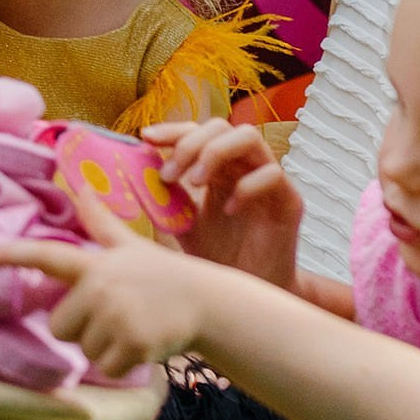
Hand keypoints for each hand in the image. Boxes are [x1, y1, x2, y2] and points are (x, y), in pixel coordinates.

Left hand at [0, 191, 209, 377]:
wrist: (207, 301)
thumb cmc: (161, 274)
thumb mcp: (129, 245)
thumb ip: (99, 220)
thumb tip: (80, 183)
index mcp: (95, 264)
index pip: (46, 255)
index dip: (11, 254)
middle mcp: (101, 287)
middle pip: (60, 325)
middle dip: (82, 328)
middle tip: (116, 315)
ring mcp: (117, 316)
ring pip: (84, 350)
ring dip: (106, 347)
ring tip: (133, 326)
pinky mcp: (133, 343)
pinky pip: (107, 367)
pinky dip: (123, 363)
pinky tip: (143, 343)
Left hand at [142, 120, 303, 289]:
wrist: (247, 293)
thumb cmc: (218, 259)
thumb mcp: (180, 224)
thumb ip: (162, 199)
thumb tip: (130, 174)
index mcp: (218, 168)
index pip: (197, 132)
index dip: (173, 130)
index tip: (145, 138)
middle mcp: (243, 168)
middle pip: (221, 126)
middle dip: (190, 144)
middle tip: (169, 175)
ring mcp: (268, 181)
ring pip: (249, 137)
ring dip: (216, 153)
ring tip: (195, 183)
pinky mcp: (289, 201)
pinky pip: (273, 174)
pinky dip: (247, 187)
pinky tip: (228, 210)